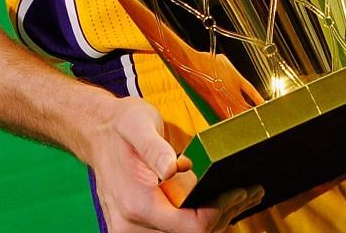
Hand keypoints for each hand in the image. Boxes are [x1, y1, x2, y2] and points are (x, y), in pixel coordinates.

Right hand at [79, 95, 262, 230]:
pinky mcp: (139, 228)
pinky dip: (198, 222)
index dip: (218, 212)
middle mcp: (132, 224)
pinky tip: (217, 204)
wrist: (96, 134)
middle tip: (249, 193)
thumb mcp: (138, 124)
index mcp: (136, 202)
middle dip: (223, 216)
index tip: (238, 191)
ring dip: (215, 221)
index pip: (188, 226)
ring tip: (240, 197)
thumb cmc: (120, 127)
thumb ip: (156, 148)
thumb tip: (174, 168)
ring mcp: (134, 230)